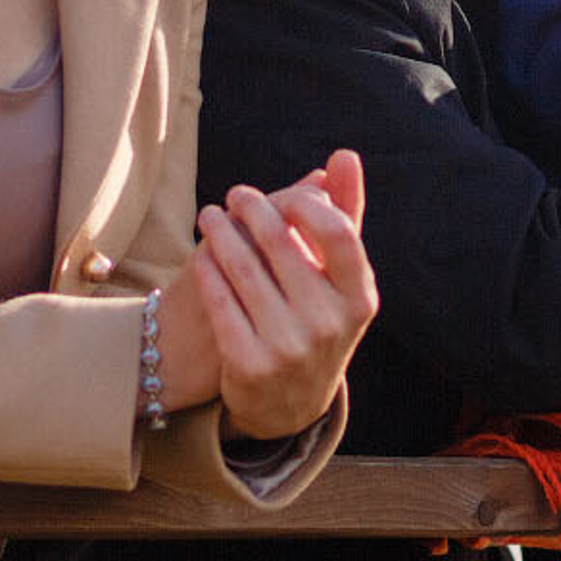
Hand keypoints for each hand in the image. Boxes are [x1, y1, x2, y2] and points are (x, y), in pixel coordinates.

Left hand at [162, 151, 379, 441]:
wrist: (290, 405)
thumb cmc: (318, 318)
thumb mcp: (340, 279)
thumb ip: (344, 214)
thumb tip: (344, 156)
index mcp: (358, 298)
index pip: (338, 233)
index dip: (305, 204)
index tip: (280, 195)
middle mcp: (329, 324)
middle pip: (280, 243)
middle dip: (252, 209)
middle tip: (234, 195)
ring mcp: (288, 348)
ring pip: (243, 267)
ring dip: (220, 232)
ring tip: (209, 216)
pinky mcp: (249, 365)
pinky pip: (219, 300)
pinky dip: (207, 269)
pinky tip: (201, 254)